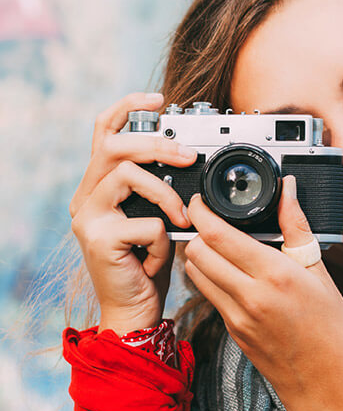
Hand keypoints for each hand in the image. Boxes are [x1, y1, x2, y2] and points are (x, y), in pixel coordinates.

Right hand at [70, 92, 196, 334]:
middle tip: (189, 155)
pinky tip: (157, 260)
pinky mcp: (98, 238)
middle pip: (115, 146)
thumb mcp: (155, 219)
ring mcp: (87, 217)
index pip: (103, 132)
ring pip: (128, 176)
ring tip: (182, 220)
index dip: (128, 107)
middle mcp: (85, 198)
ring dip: (167, 195)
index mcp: (98, 187)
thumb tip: (186, 157)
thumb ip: (159, 190)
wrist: (134, 312)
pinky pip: (144, 222)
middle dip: (158, 144)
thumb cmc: (147, 267)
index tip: (159, 98)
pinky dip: (163, 241)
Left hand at [184, 176, 342, 410]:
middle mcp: (249, 297)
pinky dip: (211, 279)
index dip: (201, 212)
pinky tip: (231, 274)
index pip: (218, 235)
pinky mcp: (232, 333)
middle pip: (197, 252)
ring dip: (199, 255)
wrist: (328, 390)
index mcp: (274, 276)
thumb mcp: (322, 274)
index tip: (201, 199)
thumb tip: (288, 190)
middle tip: (209, 221)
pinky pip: (211, 296)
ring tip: (217, 245)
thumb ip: (297, 229)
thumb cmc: (334, 333)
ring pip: (196, 275)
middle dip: (197, 232)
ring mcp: (236, 318)